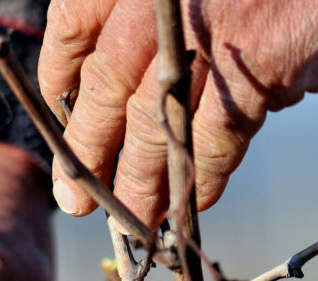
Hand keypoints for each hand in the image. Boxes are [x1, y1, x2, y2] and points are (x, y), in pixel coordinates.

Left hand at [39, 0, 317, 225]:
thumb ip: (180, 12)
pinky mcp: (258, 66)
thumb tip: (148, 72)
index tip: (60, 112)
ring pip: (155, 121)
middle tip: (75, 198)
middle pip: (105, 84)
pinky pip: (217, 138)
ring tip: (133, 222)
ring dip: (140, 181)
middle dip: (87, 148)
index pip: (76, 23)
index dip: (60, 74)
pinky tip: (195, 205)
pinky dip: (203, 177)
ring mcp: (207, 30)